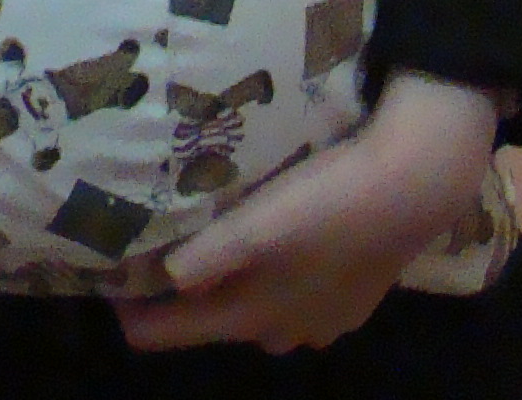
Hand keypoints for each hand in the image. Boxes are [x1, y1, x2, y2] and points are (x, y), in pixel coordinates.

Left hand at [113, 70, 502, 354]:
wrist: (415, 187)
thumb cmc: (327, 204)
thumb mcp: (257, 226)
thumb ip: (205, 256)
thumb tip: (158, 277)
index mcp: (250, 318)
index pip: (168, 335)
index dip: (131, 310)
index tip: (106, 272)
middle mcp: (285, 332)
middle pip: (212, 321)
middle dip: (179, 292)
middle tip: (153, 240)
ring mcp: (324, 319)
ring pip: (256, 309)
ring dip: (227, 280)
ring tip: (207, 232)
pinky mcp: (352, 296)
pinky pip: (294, 296)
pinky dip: (271, 274)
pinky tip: (272, 237)